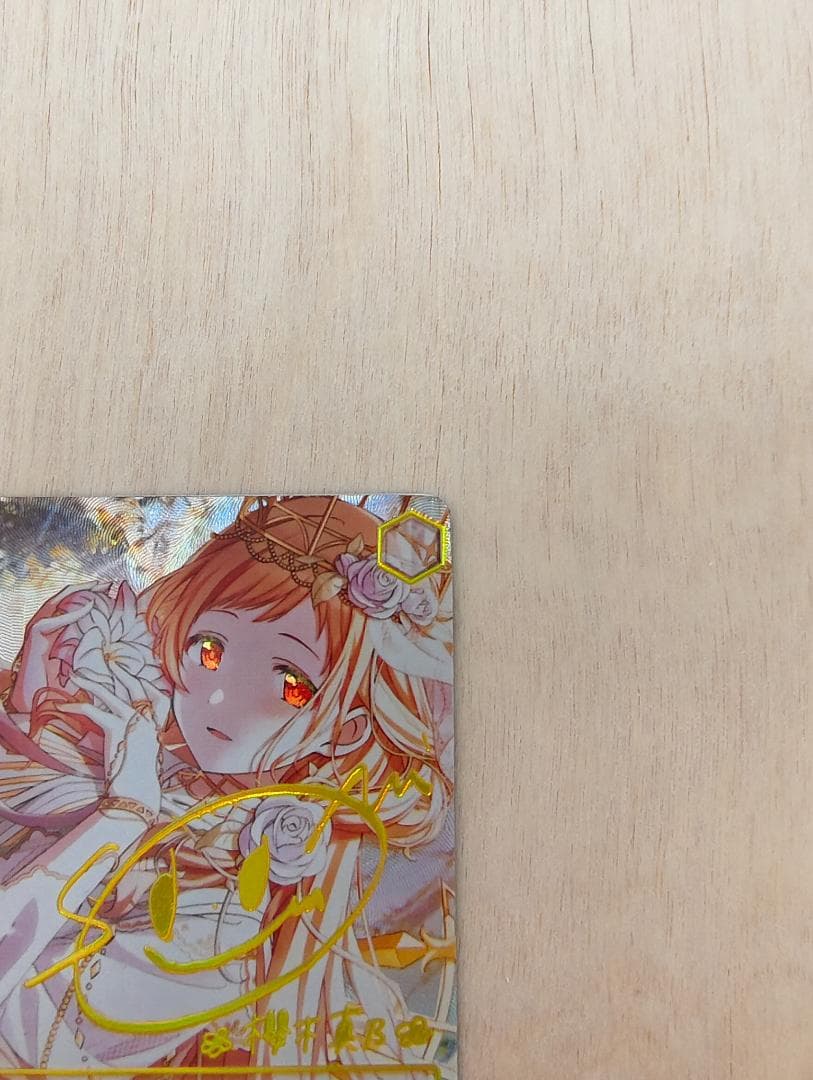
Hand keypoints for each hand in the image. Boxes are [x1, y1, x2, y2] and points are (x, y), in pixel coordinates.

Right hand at [7, 584, 100, 713]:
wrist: (36, 697)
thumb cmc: (59, 684)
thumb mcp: (82, 662)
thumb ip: (93, 650)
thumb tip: (114, 646)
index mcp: (55, 628)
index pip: (71, 603)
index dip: (89, 594)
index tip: (110, 588)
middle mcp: (45, 624)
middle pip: (64, 598)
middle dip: (86, 587)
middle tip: (107, 583)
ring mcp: (38, 628)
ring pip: (57, 602)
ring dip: (79, 592)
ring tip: (99, 586)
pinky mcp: (34, 635)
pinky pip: (52, 620)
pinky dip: (71, 613)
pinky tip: (90, 607)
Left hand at [60, 672, 168, 814]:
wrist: (137, 794)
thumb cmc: (139, 783)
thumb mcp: (143, 758)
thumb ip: (137, 742)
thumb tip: (123, 735)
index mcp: (157, 729)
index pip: (160, 699)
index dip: (149, 686)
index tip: (138, 678)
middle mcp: (148, 722)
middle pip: (136, 689)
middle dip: (123, 674)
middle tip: (110, 664)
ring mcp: (133, 723)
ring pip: (111, 694)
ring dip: (92, 683)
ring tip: (78, 676)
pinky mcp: (116, 729)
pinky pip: (93, 711)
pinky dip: (76, 707)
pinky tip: (64, 706)